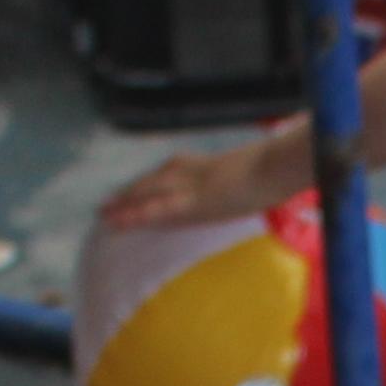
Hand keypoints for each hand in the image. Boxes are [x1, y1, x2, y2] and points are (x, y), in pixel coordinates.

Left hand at [104, 134, 302, 233]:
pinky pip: (160, 208)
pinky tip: (121, 220)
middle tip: (107, 203)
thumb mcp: (258, 175)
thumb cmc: (278, 170)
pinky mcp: (196, 202)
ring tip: (104, 214)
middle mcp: (195, 171)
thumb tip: (243, 191)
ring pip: (150, 192)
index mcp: (209, 165)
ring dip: (126, 203)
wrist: (280, 164)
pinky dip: (139, 213)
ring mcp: (193, 185)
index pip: (173, 170)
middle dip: (132, 192)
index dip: (152, 181)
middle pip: (155, 180)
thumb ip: (244, 182)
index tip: (135, 188)